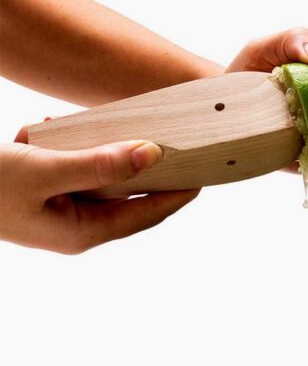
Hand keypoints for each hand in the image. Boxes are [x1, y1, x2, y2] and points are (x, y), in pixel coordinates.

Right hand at [0, 127, 198, 253]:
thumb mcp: (44, 171)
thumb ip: (99, 163)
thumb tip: (150, 153)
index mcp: (83, 231)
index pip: (146, 213)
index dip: (178, 195)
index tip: (204, 175)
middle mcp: (79, 225)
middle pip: (134, 199)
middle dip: (158, 176)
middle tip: (186, 152)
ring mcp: (66, 210)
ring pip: (110, 184)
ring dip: (123, 161)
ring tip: (145, 138)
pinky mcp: (54, 194)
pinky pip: (85, 173)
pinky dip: (91, 153)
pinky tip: (85, 134)